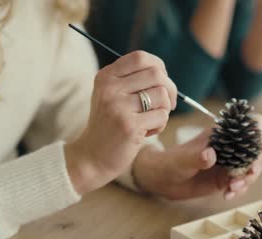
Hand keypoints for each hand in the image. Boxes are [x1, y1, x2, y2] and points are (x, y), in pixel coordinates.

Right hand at [65, 51, 176, 194]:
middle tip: (166, 106)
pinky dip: (161, 125)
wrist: (91, 157)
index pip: (141, 57)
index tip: (161, 84)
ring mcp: (118, 106)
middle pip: (157, 75)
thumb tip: (165, 75)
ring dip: (164, 111)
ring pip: (162, 96)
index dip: (159, 68)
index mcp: (106, 76)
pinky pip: (161, 116)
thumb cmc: (110, 126)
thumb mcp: (113, 96)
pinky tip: (146, 133)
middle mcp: (110, 88)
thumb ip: (133, 81)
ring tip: (150, 121)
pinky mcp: (129, 125)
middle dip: (169, 90)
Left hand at [133, 115, 261, 199]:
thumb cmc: (171, 162)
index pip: (250, 124)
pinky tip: (227, 195)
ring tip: (232, 188)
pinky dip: (240, 190)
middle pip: (258, 148)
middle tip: (250, 173)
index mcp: (222, 133)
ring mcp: (231, 162)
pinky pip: (243, 183)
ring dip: (249, 179)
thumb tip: (210, 155)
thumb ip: (196, 157)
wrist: (163, 180)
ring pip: (253, 167)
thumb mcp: (182, 159)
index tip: (260, 147)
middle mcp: (231, 146)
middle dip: (258, 161)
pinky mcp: (228, 178)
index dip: (260, 132)